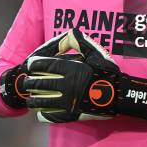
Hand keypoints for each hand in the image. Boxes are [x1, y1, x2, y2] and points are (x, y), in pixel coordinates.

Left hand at [24, 29, 146, 122]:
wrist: (119, 95)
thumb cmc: (107, 72)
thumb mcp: (95, 52)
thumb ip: (79, 42)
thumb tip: (69, 32)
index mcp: (70, 69)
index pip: (43, 66)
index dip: (34, 65)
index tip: (31, 65)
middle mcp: (66, 85)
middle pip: (39, 84)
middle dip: (30, 83)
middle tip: (27, 82)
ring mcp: (67, 101)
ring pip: (42, 101)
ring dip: (33, 100)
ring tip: (30, 99)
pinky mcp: (70, 115)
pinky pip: (51, 115)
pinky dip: (43, 114)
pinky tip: (41, 112)